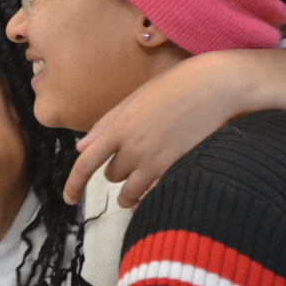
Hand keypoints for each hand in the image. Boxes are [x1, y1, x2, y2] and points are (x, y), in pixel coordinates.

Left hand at [62, 47, 285, 207]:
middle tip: (132, 159)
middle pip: (111, 175)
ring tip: (137, 187)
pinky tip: (154, 191)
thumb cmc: (176, 86)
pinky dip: (148, 195)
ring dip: (130, 189)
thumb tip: (81, 147)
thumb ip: (106, 123)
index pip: (85, 163)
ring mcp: (154, 160)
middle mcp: (132, 147)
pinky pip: (152, 193)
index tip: (68, 199)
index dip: (73, 184)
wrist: (217, 86)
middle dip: (117, 170)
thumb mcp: (135, 99)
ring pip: (129, 189)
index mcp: (117, 126)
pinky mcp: (175, 169)